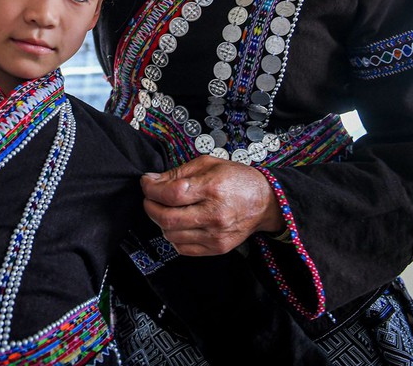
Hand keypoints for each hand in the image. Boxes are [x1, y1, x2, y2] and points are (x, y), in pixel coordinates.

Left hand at [140, 156, 283, 255]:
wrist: (265, 202)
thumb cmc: (238, 179)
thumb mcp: (209, 163)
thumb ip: (178, 172)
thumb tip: (153, 181)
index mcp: (212, 189)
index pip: (170, 194)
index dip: (151, 189)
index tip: (146, 183)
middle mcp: (214, 215)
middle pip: (166, 218)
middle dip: (150, 206)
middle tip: (150, 197)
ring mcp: (215, 235)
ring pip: (171, 235)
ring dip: (160, 221)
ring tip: (166, 209)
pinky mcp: (217, 248)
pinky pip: (182, 248)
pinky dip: (173, 236)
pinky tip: (178, 223)